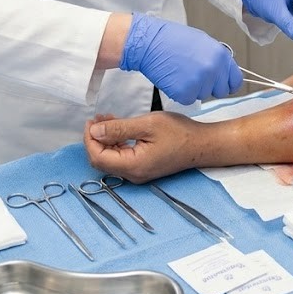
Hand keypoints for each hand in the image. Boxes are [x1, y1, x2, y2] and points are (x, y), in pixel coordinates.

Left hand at [84, 113, 203, 182]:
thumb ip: (119, 128)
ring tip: (107, 119)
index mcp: (133, 165)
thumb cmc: (179, 132)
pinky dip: (116, 143)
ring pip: (111, 159)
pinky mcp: (144, 167)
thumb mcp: (147, 124)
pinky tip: (119, 128)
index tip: (92, 121)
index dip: (90, 139)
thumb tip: (95, 131)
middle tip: (98, 118)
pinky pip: (122, 158)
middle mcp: (133, 174)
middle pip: (102, 161)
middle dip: (95, 139)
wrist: (202, 144)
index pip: (98, 157)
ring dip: (106, 139)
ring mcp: (139, 173)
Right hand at [120, 13, 241, 103]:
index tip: (220, 83)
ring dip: (194, 89)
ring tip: (181, 72)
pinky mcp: (185, 93)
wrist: (151, 43)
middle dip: (209, 87)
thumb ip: (217, 59)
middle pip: (220, 91)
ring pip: (203, 95)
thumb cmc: (174, 39)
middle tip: (194, 76)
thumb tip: (224, 71)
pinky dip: (181, 93)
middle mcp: (214, 70)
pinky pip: (188, 100)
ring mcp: (200, 82)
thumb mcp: (204, 42)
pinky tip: (174, 79)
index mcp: (221, 56)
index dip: (227, 83)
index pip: (236, 80)